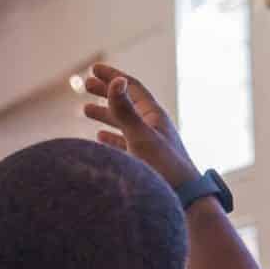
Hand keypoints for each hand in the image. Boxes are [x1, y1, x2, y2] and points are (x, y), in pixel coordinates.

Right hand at [81, 63, 201, 189]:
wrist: (183, 199)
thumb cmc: (164, 167)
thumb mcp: (140, 136)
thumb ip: (125, 111)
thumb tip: (116, 81)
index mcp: (154, 116)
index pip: (131, 87)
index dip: (112, 76)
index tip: (94, 69)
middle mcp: (151, 127)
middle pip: (126, 103)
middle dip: (105, 92)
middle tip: (86, 85)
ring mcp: (148, 144)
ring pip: (122, 123)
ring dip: (104, 114)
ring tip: (86, 110)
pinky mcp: (144, 161)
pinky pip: (123, 143)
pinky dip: (109, 137)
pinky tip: (100, 138)